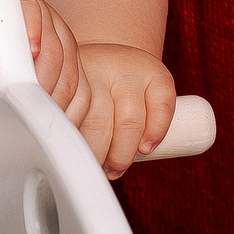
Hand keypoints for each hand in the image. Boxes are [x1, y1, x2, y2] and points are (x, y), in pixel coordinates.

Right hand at [67, 43, 176, 179]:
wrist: (95, 62)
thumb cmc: (124, 91)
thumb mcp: (143, 97)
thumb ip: (146, 128)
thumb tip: (131, 170)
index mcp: (153, 73)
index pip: (163, 102)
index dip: (157, 131)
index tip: (146, 150)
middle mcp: (125, 68)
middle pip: (129, 120)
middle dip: (121, 155)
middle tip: (113, 171)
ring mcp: (96, 71)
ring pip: (98, 121)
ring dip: (97, 152)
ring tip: (95, 163)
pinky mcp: (70, 79)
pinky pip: (71, 115)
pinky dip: (74, 137)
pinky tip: (73, 147)